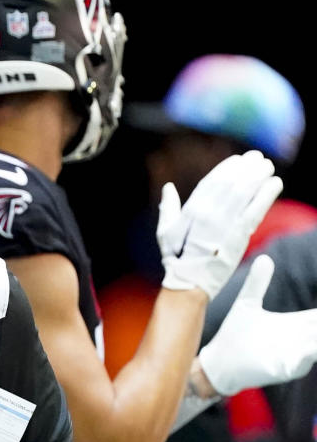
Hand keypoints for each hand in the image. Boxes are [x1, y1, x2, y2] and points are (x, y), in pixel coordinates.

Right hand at [157, 150, 281, 299]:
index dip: (227, 168)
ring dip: (258, 176)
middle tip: (258, 158)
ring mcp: (224, 224)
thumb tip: (168, 187)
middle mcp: (208, 214)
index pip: (211, 181)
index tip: (238, 159)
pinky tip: (275, 183)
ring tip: (267, 166)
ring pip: (244, 192)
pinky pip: (256, 210)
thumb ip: (168, 207)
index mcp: (191, 211)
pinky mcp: (239, 236)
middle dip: (246, 168)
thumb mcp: (165, 231)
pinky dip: (267, 195)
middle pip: (231, 183)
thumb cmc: (176, 259)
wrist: (189, 283)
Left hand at [199, 255, 316, 394]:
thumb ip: (258, 283)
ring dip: (316, 340)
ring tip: (315, 331)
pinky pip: (300, 364)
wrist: (219, 363)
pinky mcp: (282, 370)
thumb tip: (265, 258)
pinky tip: (308, 351)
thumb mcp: (247, 304)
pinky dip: (306, 357)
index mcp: (296, 324)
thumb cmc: (234, 334)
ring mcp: (294, 356)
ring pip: (316, 347)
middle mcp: (300, 341)